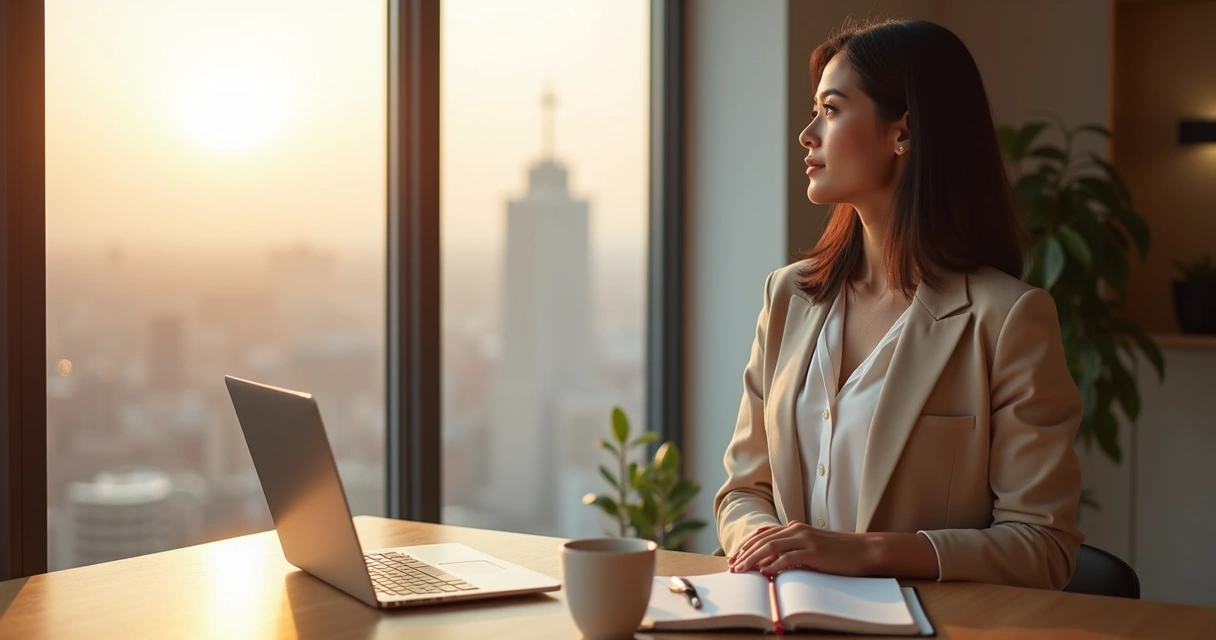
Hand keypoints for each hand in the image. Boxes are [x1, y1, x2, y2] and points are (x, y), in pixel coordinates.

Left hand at [726, 521, 880, 576]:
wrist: (864, 550)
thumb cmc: (838, 551)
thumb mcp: (811, 545)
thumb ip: (792, 549)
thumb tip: (770, 562)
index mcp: (795, 527)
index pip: (763, 534)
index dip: (746, 545)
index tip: (735, 557)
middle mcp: (797, 530)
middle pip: (763, 540)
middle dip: (744, 553)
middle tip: (732, 566)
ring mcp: (806, 540)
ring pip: (771, 547)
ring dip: (753, 559)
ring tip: (741, 569)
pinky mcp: (814, 552)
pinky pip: (788, 558)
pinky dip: (774, 565)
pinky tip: (764, 573)